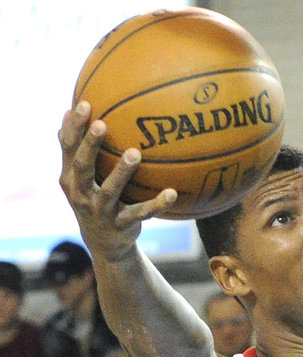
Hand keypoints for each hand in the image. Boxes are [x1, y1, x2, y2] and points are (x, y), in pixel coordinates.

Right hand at [58, 101, 176, 259]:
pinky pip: (141, 213)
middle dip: (90, 145)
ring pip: (110, 190)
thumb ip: (74, 149)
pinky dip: (157, 204)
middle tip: (102, 124)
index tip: (84, 104)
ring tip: (134, 153)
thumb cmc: (94, 200)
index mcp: (70, 178)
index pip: (68, 148)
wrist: (105, 244)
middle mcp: (80, 194)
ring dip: (121, 172)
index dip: (74, 127)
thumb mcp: (80, 177)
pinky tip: (173, 193)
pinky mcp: (121, 225)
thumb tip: (66, 111)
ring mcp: (100, 211)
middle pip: (82, 166)